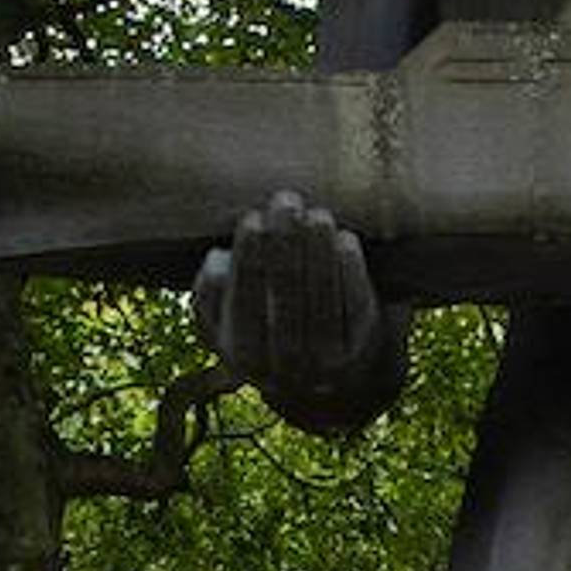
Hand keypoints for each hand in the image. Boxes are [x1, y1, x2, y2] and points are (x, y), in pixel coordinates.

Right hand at [192, 189, 398, 427]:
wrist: (318, 370)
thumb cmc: (263, 324)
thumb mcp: (226, 320)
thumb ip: (210, 295)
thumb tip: (217, 261)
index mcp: (243, 357)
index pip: (244, 304)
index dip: (249, 260)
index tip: (252, 219)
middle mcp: (285, 369)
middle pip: (286, 300)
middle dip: (285, 246)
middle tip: (286, 201)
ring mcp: (325, 363)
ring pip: (322, 302)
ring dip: (319, 254)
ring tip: (317, 215)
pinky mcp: (360, 349)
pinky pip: (355, 308)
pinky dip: (351, 273)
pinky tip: (345, 240)